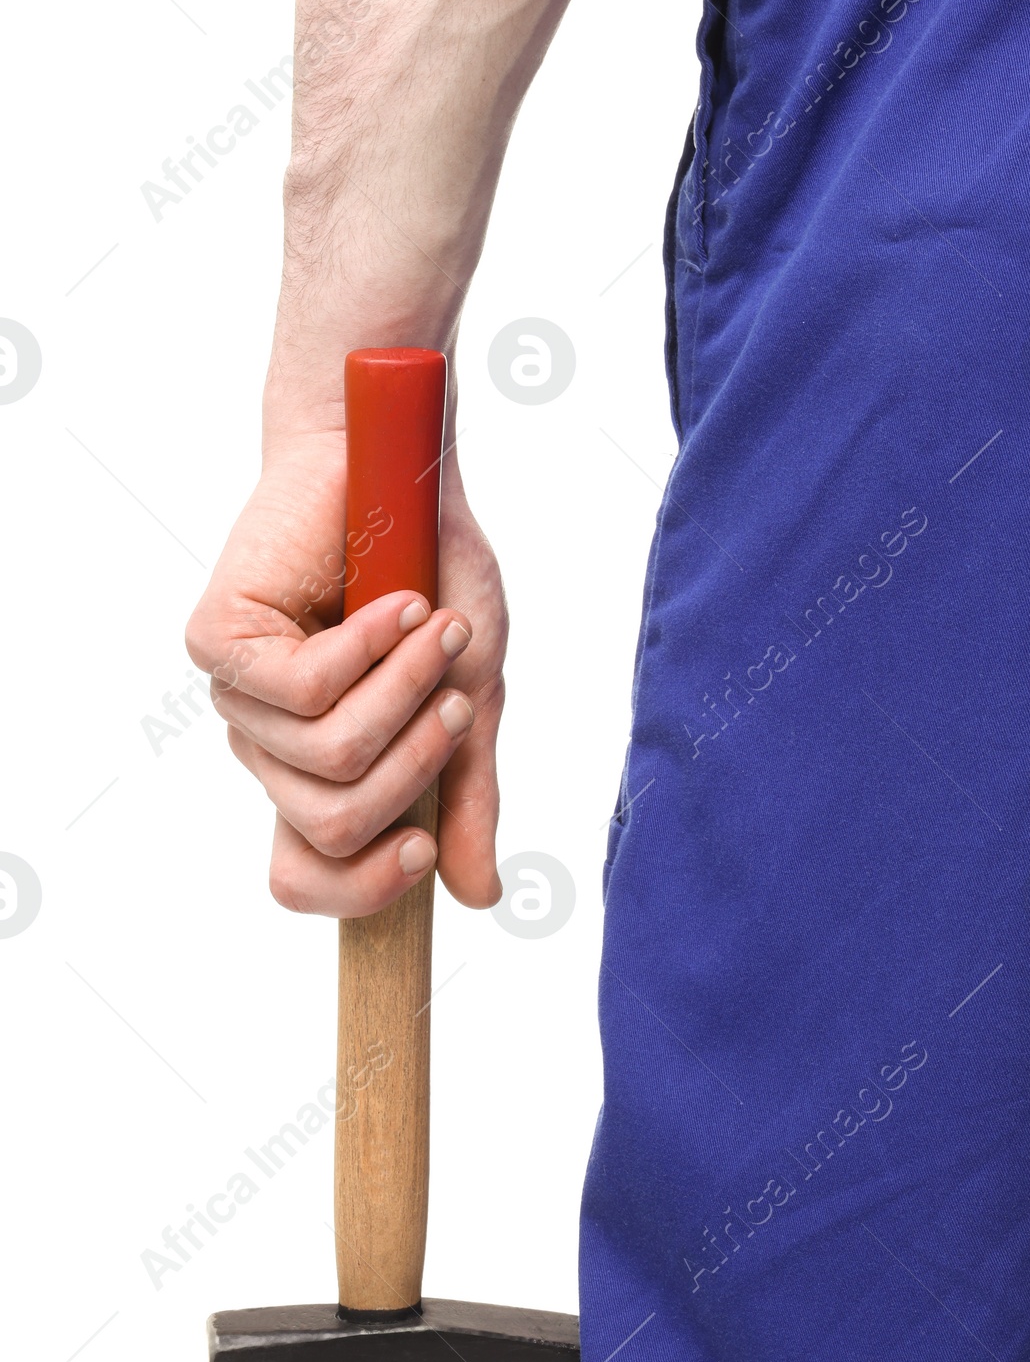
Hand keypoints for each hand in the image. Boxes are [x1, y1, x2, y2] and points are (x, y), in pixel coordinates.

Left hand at [186, 427, 506, 916]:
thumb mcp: (473, 695)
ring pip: (328, 758)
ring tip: (438, 627)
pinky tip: (400, 601)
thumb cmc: (433, 570)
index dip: (359, 889)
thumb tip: (479, 898)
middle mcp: (271, 743)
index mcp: (321, 769)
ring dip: (408, 688)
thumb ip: (468, 793)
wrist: (396, 463)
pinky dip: (376, 644)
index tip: (425, 853)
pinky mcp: (219, 640)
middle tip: (456, 693)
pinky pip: (306, 689)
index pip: (303, 877)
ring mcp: (239, 696)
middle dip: (418, 763)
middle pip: (333, 826)